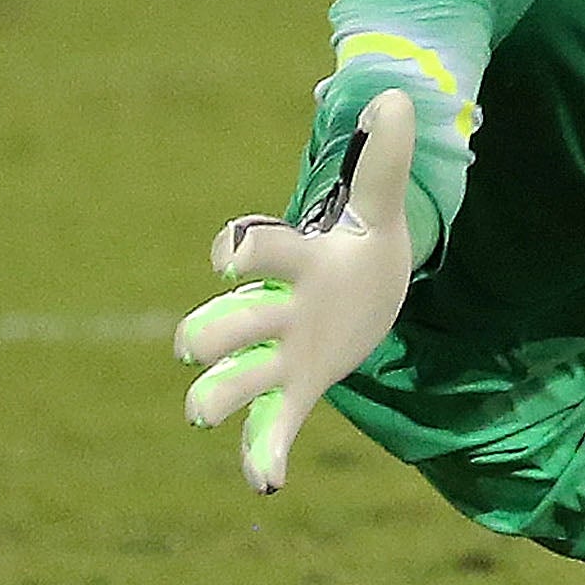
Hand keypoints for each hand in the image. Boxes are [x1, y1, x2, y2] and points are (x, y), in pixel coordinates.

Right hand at [174, 90, 416, 494]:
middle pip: (230, 323)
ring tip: (200, 412)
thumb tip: (395, 99)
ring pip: (237, 381)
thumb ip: (386, 161)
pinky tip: (266, 485)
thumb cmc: (362, 243)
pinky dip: (263, 456)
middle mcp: (275, 310)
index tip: (229, 257)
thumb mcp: (380, 207)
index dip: (243, 251)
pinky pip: (273, 428)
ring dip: (217, 396)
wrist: (367, 293)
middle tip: (189, 348)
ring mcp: (282, 356)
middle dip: (210, 334)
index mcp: (294, 260)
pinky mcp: (297, 393)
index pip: (258, 250)